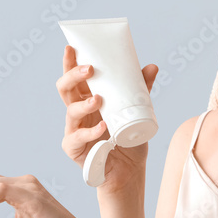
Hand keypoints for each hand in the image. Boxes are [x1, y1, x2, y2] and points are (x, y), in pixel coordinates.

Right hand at [56, 45, 158, 194]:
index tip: (72, 47)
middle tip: (88, 69)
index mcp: (88, 98)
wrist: (129, 170)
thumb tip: (152, 66)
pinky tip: (102, 127)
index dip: (70, 62)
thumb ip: (141, 89)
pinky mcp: (75, 149)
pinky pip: (77, 138)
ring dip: (83, 104)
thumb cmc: (127, 138)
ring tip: (98, 99)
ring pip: (70, 112)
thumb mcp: (137, 110)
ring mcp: (74, 130)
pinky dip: (90, 132)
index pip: (75, 77)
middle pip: (65, 89)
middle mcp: (78, 112)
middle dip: (73, 76)